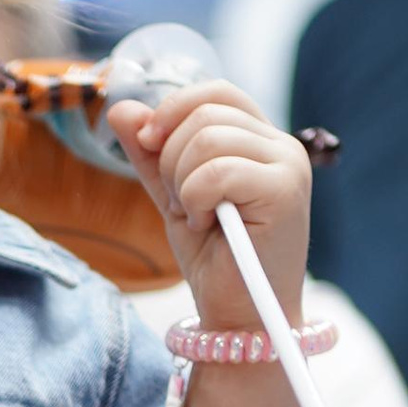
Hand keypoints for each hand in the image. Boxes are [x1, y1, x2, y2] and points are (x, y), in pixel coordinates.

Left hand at [105, 81, 310, 332]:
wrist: (239, 315)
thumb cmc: (215, 259)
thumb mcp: (172, 196)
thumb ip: (151, 154)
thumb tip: (120, 108)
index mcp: (260, 140)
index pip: (215, 92)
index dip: (173, 108)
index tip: (147, 142)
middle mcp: (281, 146)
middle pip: (205, 112)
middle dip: (170, 157)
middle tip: (179, 202)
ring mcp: (287, 166)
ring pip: (207, 139)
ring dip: (182, 184)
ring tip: (197, 218)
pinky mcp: (286, 191)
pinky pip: (216, 172)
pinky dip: (195, 200)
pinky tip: (207, 226)